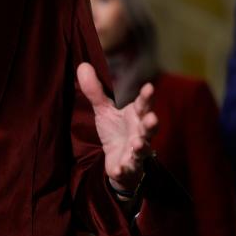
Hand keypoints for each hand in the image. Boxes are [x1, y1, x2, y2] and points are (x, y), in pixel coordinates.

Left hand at [77, 62, 156, 192]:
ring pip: (143, 149)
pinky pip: (128, 169)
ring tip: (137, 144)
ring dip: (141, 146)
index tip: (149, 87)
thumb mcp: (104, 110)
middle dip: (152, 123)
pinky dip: (124, 169)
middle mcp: (140, 133)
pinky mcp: (128, 168)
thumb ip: (95, 91)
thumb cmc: (115, 131)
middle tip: (152, 118)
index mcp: (136, 116)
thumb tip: (82, 65)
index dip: (147, 96)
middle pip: (150, 128)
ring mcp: (136, 152)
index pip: (144, 104)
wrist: (118, 161)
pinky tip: (119, 168)